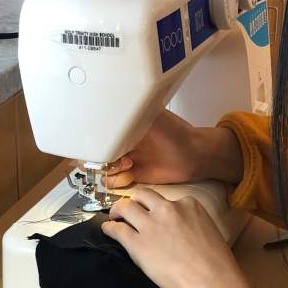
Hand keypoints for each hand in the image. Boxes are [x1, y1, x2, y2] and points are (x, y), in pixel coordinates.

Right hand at [97, 110, 243, 189]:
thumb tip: (108, 106)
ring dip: (109, 170)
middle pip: (94, 153)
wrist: (193, 153)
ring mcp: (124, 158)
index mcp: (121, 125)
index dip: (93, 140)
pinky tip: (130, 173)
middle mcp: (120, 141)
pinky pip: (114, 181)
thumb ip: (129, 111)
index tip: (100, 142)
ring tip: (127, 163)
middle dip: (97, 158)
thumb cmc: (175, 131)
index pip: (96, 132)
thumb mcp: (150, 115)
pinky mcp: (132, 174)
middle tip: (114, 156)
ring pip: (101, 169)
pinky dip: (117, 180)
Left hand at [103, 188, 255, 287]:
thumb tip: (181, 232)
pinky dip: (109, 228)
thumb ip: (191, 224)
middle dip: (136, 201)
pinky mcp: (136, 243)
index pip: (167, 199)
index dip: (158, 208)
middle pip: (143, 196)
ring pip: (126, 207)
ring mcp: (150, 224)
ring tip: (114, 216)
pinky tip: (107, 230)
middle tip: (130, 210)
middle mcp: (168, 208)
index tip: (156, 215)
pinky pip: (117, 229)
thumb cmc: (217, 263)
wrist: (211, 281)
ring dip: (118, 210)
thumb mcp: (208, 230)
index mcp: (189, 204)